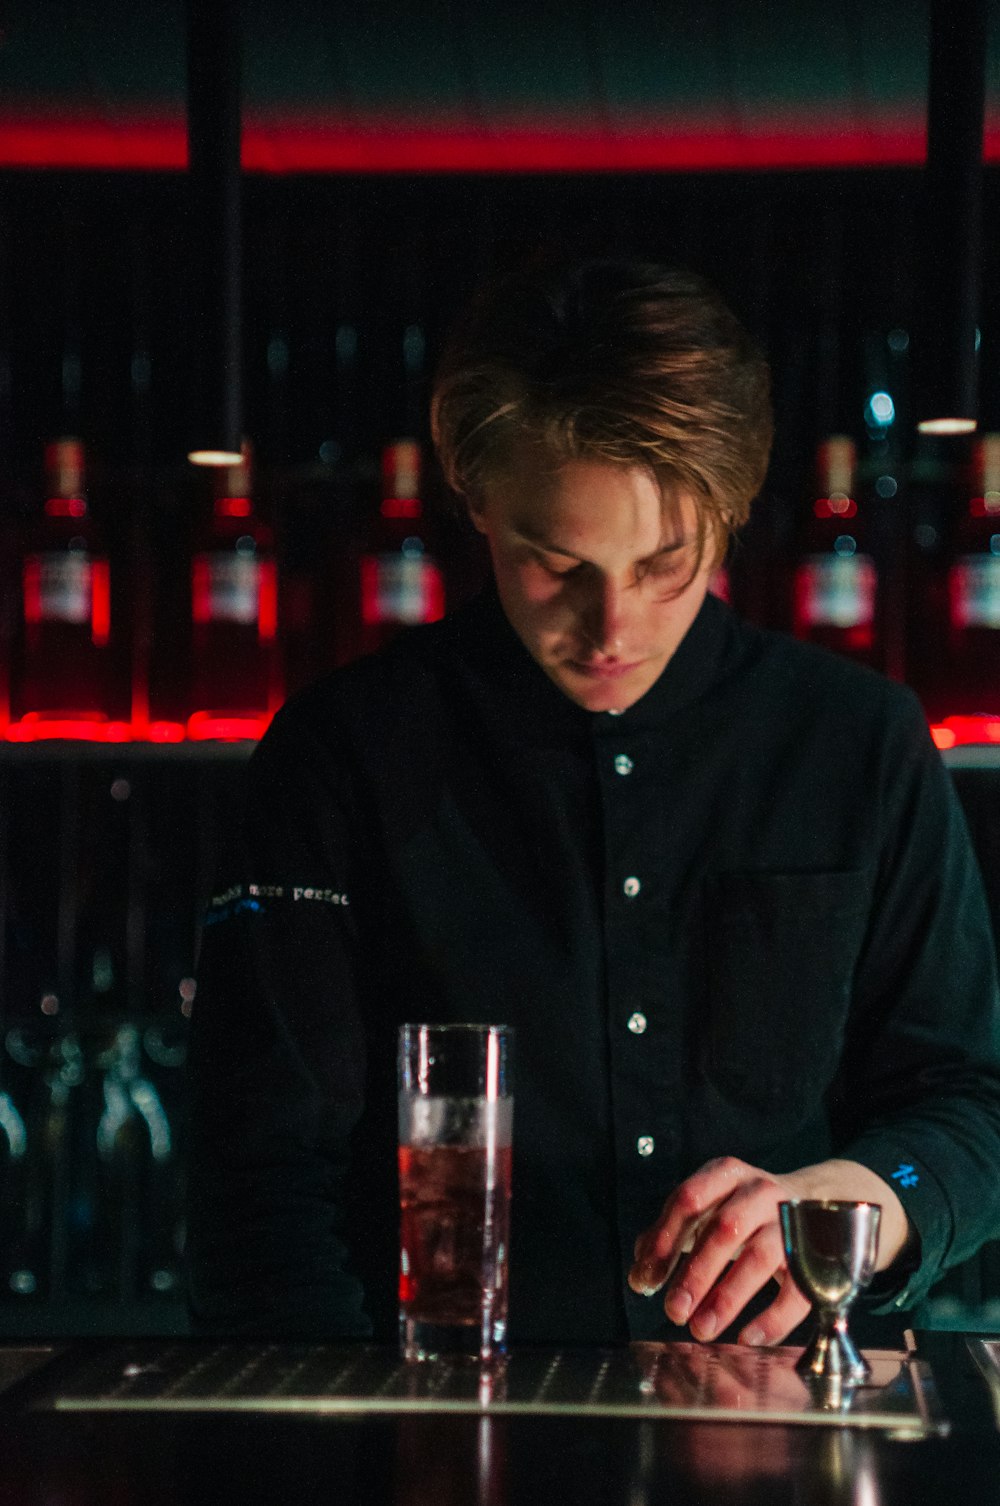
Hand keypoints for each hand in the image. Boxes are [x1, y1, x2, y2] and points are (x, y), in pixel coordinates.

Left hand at [627, 1156, 909, 1346]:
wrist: (820, 1202)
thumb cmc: (746, 1212)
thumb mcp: (709, 1208)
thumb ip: (671, 1236)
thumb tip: (640, 1276)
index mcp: (726, 1174)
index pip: (688, 1201)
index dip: (664, 1241)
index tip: (645, 1281)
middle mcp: (760, 1191)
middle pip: (724, 1230)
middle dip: (695, 1274)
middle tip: (673, 1312)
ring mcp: (792, 1220)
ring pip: (760, 1257)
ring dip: (727, 1296)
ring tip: (701, 1329)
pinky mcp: (818, 1256)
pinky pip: (798, 1290)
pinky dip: (772, 1318)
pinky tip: (747, 1337)